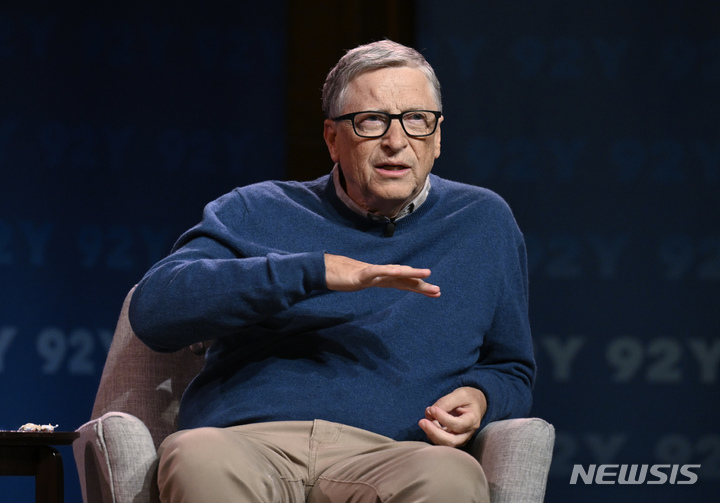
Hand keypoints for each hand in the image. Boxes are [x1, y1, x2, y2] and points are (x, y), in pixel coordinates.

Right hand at [324, 254, 439, 297]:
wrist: (328, 269)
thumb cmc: (346, 276)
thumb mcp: (366, 282)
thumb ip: (378, 281)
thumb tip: (390, 282)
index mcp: (384, 279)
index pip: (406, 284)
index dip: (421, 288)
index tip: (436, 293)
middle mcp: (382, 274)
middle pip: (405, 279)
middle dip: (422, 284)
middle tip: (438, 290)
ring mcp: (373, 272)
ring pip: (396, 272)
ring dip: (411, 273)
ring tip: (426, 274)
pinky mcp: (362, 273)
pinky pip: (378, 271)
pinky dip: (389, 271)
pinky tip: (399, 271)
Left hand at [419, 387, 486, 446]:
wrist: (474, 404)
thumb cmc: (468, 398)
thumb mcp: (460, 394)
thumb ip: (447, 402)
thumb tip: (432, 411)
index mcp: (472, 420)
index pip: (457, 424)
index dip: (443, 418)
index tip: (432, 409)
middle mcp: (467, 433)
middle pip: (451, 441)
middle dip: (434, 432)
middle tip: (422, 422)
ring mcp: (460, 439)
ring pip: (444, 444)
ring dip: (431, 433)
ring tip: (424, 420)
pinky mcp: (452, 439)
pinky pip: (440, 442)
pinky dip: (431, 434)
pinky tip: (428, 422)